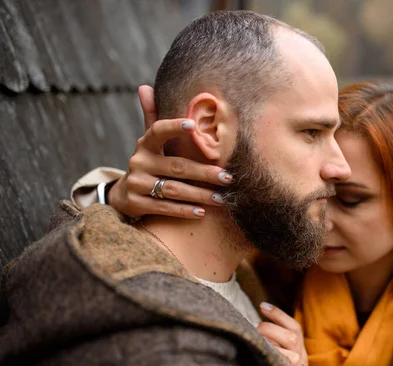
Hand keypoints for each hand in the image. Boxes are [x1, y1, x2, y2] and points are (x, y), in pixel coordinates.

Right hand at [107, 85, 232, 218]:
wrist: (123, 195)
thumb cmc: (149, 164)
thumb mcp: (148, 142)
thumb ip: (152, 117)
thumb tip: (144, 86)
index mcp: (145, 144)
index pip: (158, 131)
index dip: (174, 127)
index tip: (193, 125)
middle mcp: (139, 162)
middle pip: (177, 166)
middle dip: (204, 173)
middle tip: (227, 177)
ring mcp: (136, 184)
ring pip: (173, 189)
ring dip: (199, 194)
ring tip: (221, 198)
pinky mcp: (136, 204)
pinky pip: (164, 208)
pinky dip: (184, 210)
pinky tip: (202, 212)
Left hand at [257, 302, 308, 365]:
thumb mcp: (286, 350)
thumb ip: (277, 337)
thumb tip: (252, 322)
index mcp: (300, 347)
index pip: (294, 327)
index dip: (278, 315)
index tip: (262, 305)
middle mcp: (301, 357)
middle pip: (291, 337)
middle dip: (270, 329)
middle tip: (253, 327)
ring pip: (289, 354)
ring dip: (270, 344)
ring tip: (254, 340)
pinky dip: (269, 359)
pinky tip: (256, 355)